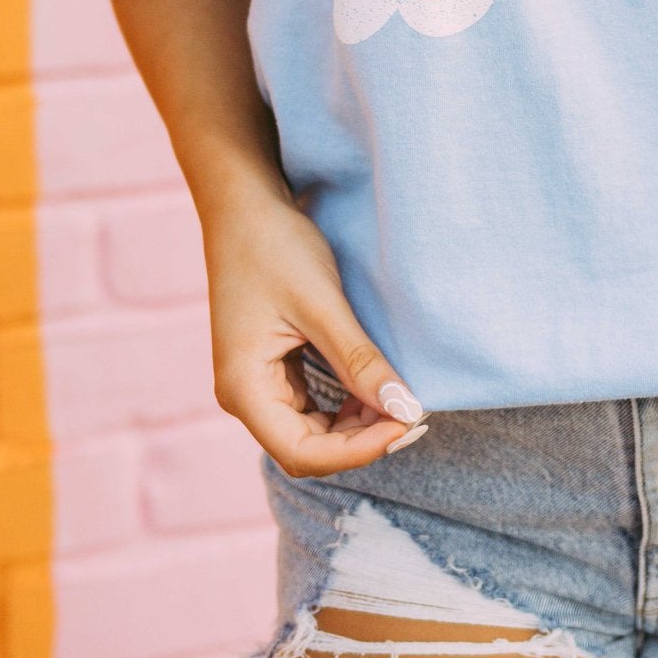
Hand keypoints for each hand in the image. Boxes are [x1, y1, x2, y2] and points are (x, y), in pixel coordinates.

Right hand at [204, 189, 428, 477]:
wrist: (243, 205)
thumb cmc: (274, 247)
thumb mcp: (322, 304)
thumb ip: (360, 361)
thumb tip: (405, 410)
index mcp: (244, 389)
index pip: (304, 452)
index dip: (359, 450)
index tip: (407, 424)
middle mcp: (244, 396)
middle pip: (307, 449)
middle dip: (361, 440)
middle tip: (414, 414)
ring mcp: (255, 384)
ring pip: (311, 432)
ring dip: (356, 426)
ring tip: (400, 400)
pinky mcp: (271, 368)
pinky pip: (310, 407)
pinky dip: (345, 406)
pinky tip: (375, 388)